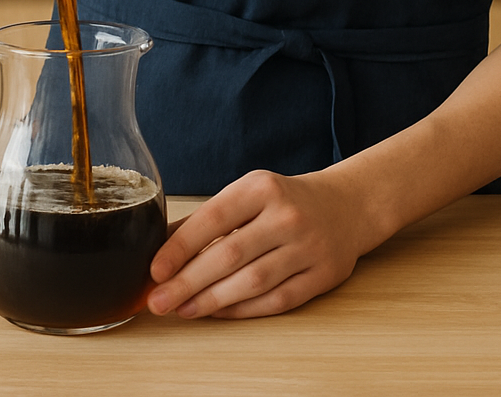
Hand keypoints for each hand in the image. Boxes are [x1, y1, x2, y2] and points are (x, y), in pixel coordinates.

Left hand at [147, 168, 366, 318]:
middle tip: (159, 300)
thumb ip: (208, 219)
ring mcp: (308, 247)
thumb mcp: (247, 194)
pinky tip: (218, 312)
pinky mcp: (323, 275)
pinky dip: (243, 309)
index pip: (213, 218)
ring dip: (212, 300)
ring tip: (183, 309)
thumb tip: (162, 248)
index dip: (181, 247)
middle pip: (229, 255)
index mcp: (261, 188)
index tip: (155, 270)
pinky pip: (277, 300)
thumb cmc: (283, 200)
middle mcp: (286, 216)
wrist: (345, 206)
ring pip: (252, 281)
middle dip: (188, 282)